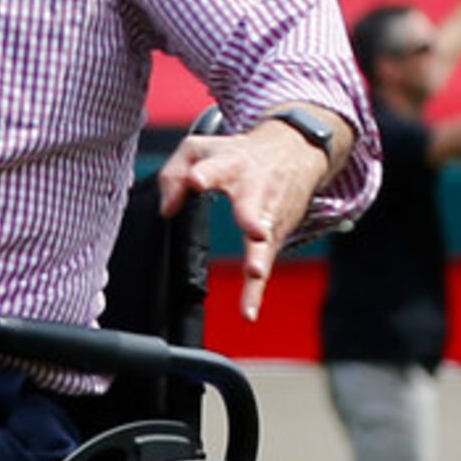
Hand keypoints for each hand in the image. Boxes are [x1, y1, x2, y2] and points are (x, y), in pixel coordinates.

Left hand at [156, 124, 332, 321]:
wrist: (294, 151)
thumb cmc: (240, 153)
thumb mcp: (201, 148)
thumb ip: (173, 174)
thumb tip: (167, 209)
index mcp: (231, 165)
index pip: (217, 167)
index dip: (205, 174)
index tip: (196, 180)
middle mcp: (254, 192)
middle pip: (252, 206)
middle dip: (253, 219)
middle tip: (255, 232)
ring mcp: (267, 216)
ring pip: (263, 241)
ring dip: (260, 258)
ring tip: (256, 272)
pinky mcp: (274, 236)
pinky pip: (264, 265)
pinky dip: (256, 290)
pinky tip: (248, 312)